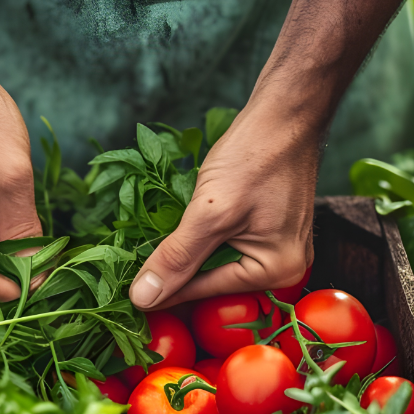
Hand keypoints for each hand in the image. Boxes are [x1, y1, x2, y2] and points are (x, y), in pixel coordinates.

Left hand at [129, 101, 317, 309]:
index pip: (206, 293)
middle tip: (129, 281)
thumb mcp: (209, 212)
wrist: (286, 112)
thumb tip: (142, 298)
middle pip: (213, 285)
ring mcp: (277, 249)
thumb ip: (177, 257)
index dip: (162, 295)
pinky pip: (226, 249)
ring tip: (143, 260)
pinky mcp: (268, 231)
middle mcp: (284, 269)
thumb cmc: (255, 155)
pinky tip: (172, 239)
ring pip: (216, 266)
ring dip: (183, 260)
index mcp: (277, 272)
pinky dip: (200, 244)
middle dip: (174, 279)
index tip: (127, 300)